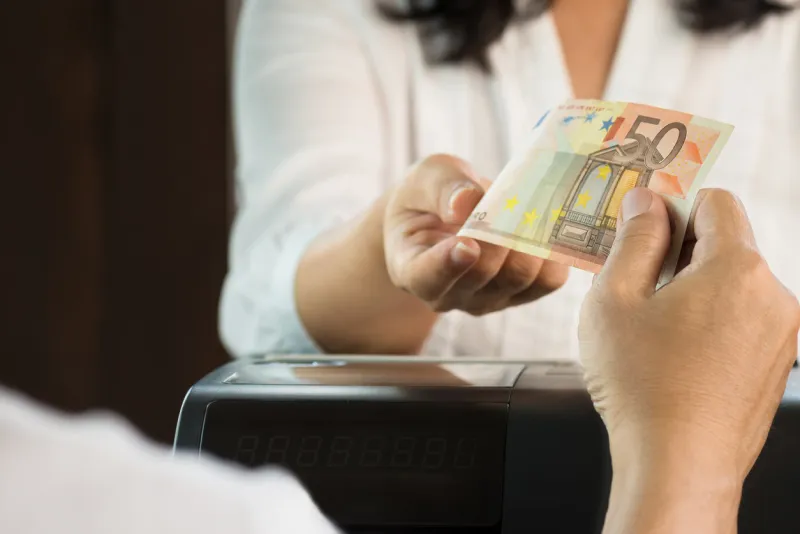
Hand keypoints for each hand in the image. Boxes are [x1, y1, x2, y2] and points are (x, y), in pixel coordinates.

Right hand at [383, 154, 568, 314]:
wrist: (445, 217)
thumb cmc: (428, 198)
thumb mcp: (424, 178)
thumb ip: (441, 187)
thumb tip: (467, 202)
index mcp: (411, 268)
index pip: (427, 278)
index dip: (448, 265)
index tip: (467, 243)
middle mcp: (448, 294)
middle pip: (482, 274)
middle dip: (500, 234)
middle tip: (512, 198)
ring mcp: (486, 299)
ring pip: (519, 277)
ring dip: (530, 237)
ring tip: (529, 204)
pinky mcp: (521, 295)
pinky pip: (548, 280)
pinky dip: (553, 251)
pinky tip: (545, 225)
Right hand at [580, 188, 799, 532]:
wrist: (677, 466)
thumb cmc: (640, 384)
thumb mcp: (614, 299)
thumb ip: (633, 239)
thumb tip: (645, 200)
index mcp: (737, 268)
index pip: (715, 202)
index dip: (673, 205)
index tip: (641, 226)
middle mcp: (773, 295)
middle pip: (727, 243)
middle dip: (680, 250)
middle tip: (635, 280)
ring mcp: (782, 333)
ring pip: (734, 283)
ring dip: (694, 287)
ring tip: (652, 325)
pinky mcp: (777, 364)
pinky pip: (744, 319)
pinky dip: (711, 319)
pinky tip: (676, 351)